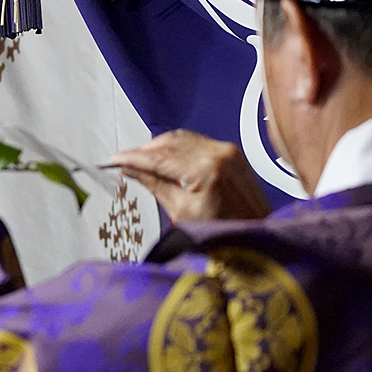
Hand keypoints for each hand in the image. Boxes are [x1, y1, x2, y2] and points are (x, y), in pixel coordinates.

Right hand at [105, 129, 271, 223]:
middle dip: (143, 150)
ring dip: (159, 146)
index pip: (158, 157)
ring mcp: (227, 150)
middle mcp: (219, 153)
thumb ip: (154, 184)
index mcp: (206, 169)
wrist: (257, 234)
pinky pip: (196, 141)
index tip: (114, 160)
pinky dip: (177, 147)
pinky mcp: (231, 152)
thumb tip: (131, 169)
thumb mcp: (181, 211)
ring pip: (181, 137)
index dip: (132, 157)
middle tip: (124, 161)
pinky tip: (165, 158)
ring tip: (141, 160)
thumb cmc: (226, 231)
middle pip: (169, 142)